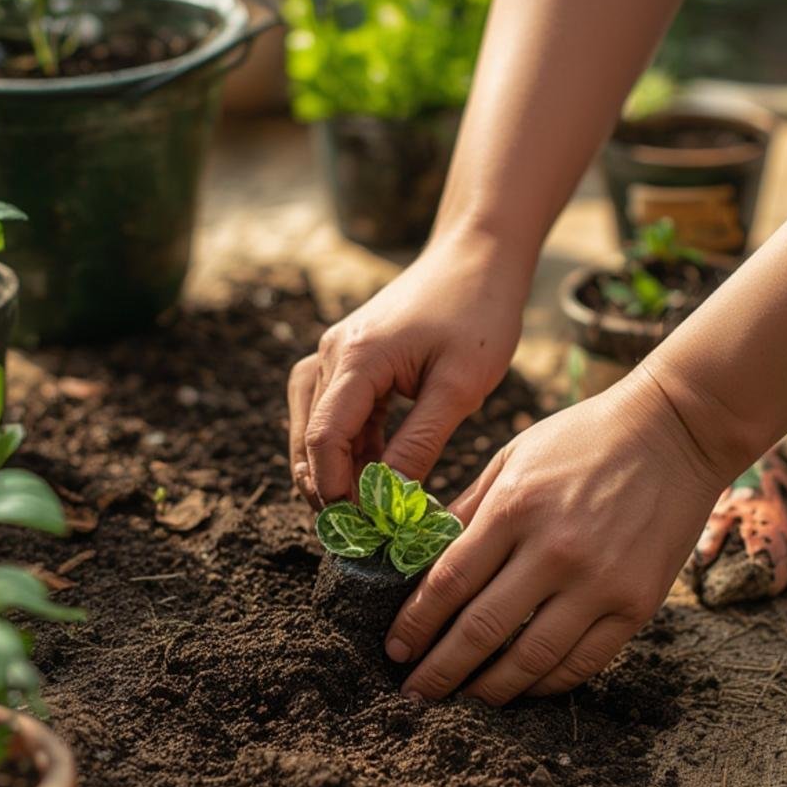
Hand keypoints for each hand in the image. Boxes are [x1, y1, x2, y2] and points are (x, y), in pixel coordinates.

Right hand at [288, 235, 528, 505]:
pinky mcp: (349, 358)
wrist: (476, 255)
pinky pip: (333, 412)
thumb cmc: (477, 313)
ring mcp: (335, 354)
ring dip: (332, 470)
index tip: (361, 527)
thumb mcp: (460, 387)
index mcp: (357, 359)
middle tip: (359, 532)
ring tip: (362, 510)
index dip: (335, 489)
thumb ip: (421, 443)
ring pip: (313, 427)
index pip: (325, 438)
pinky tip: (374, 474)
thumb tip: (390, 499)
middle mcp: (332, 354)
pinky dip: (348, 447)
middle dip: (326, 487)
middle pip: (308, 437)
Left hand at [385, 370, 727, 703]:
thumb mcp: (513, 457)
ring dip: (489, 689)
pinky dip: (545, 683)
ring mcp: (599, 583)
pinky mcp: (636, 604)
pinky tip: (521, 687)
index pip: (449, 583)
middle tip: (414, 694)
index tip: (394, 650)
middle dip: (440, 670)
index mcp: (515, 508)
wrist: (676, 432)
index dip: (415, 624)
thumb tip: (418, 557)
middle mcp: (555, 551)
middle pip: (481, 630)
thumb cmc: (584, 440)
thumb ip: (468, 510)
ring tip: (462, 701)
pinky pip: (582, 662)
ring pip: (530, 659)